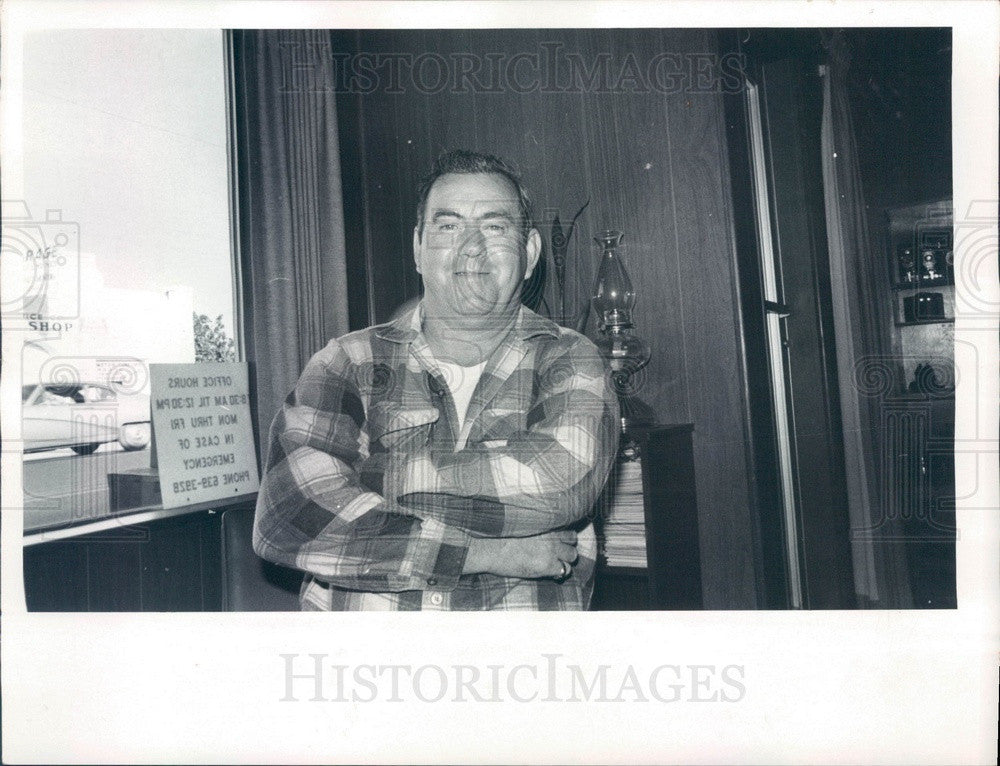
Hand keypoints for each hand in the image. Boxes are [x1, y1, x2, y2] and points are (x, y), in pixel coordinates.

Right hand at [463, 530, 577, 579]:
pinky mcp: (547, 565)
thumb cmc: (498, 535)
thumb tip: (541, 530)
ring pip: (572, 556)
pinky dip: (559, 572)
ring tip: (554, 564)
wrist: (489, 546)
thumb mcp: (520, 524)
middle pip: (573, 539)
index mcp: (545, 522)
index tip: (558, 541)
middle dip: (567, 546)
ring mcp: (551, 550)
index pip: (566, 527)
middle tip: (558, 553)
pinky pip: (564, 570)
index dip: (564, 536)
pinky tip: (549, 572)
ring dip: (565, 560)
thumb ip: (536, 526)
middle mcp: (551, 534)